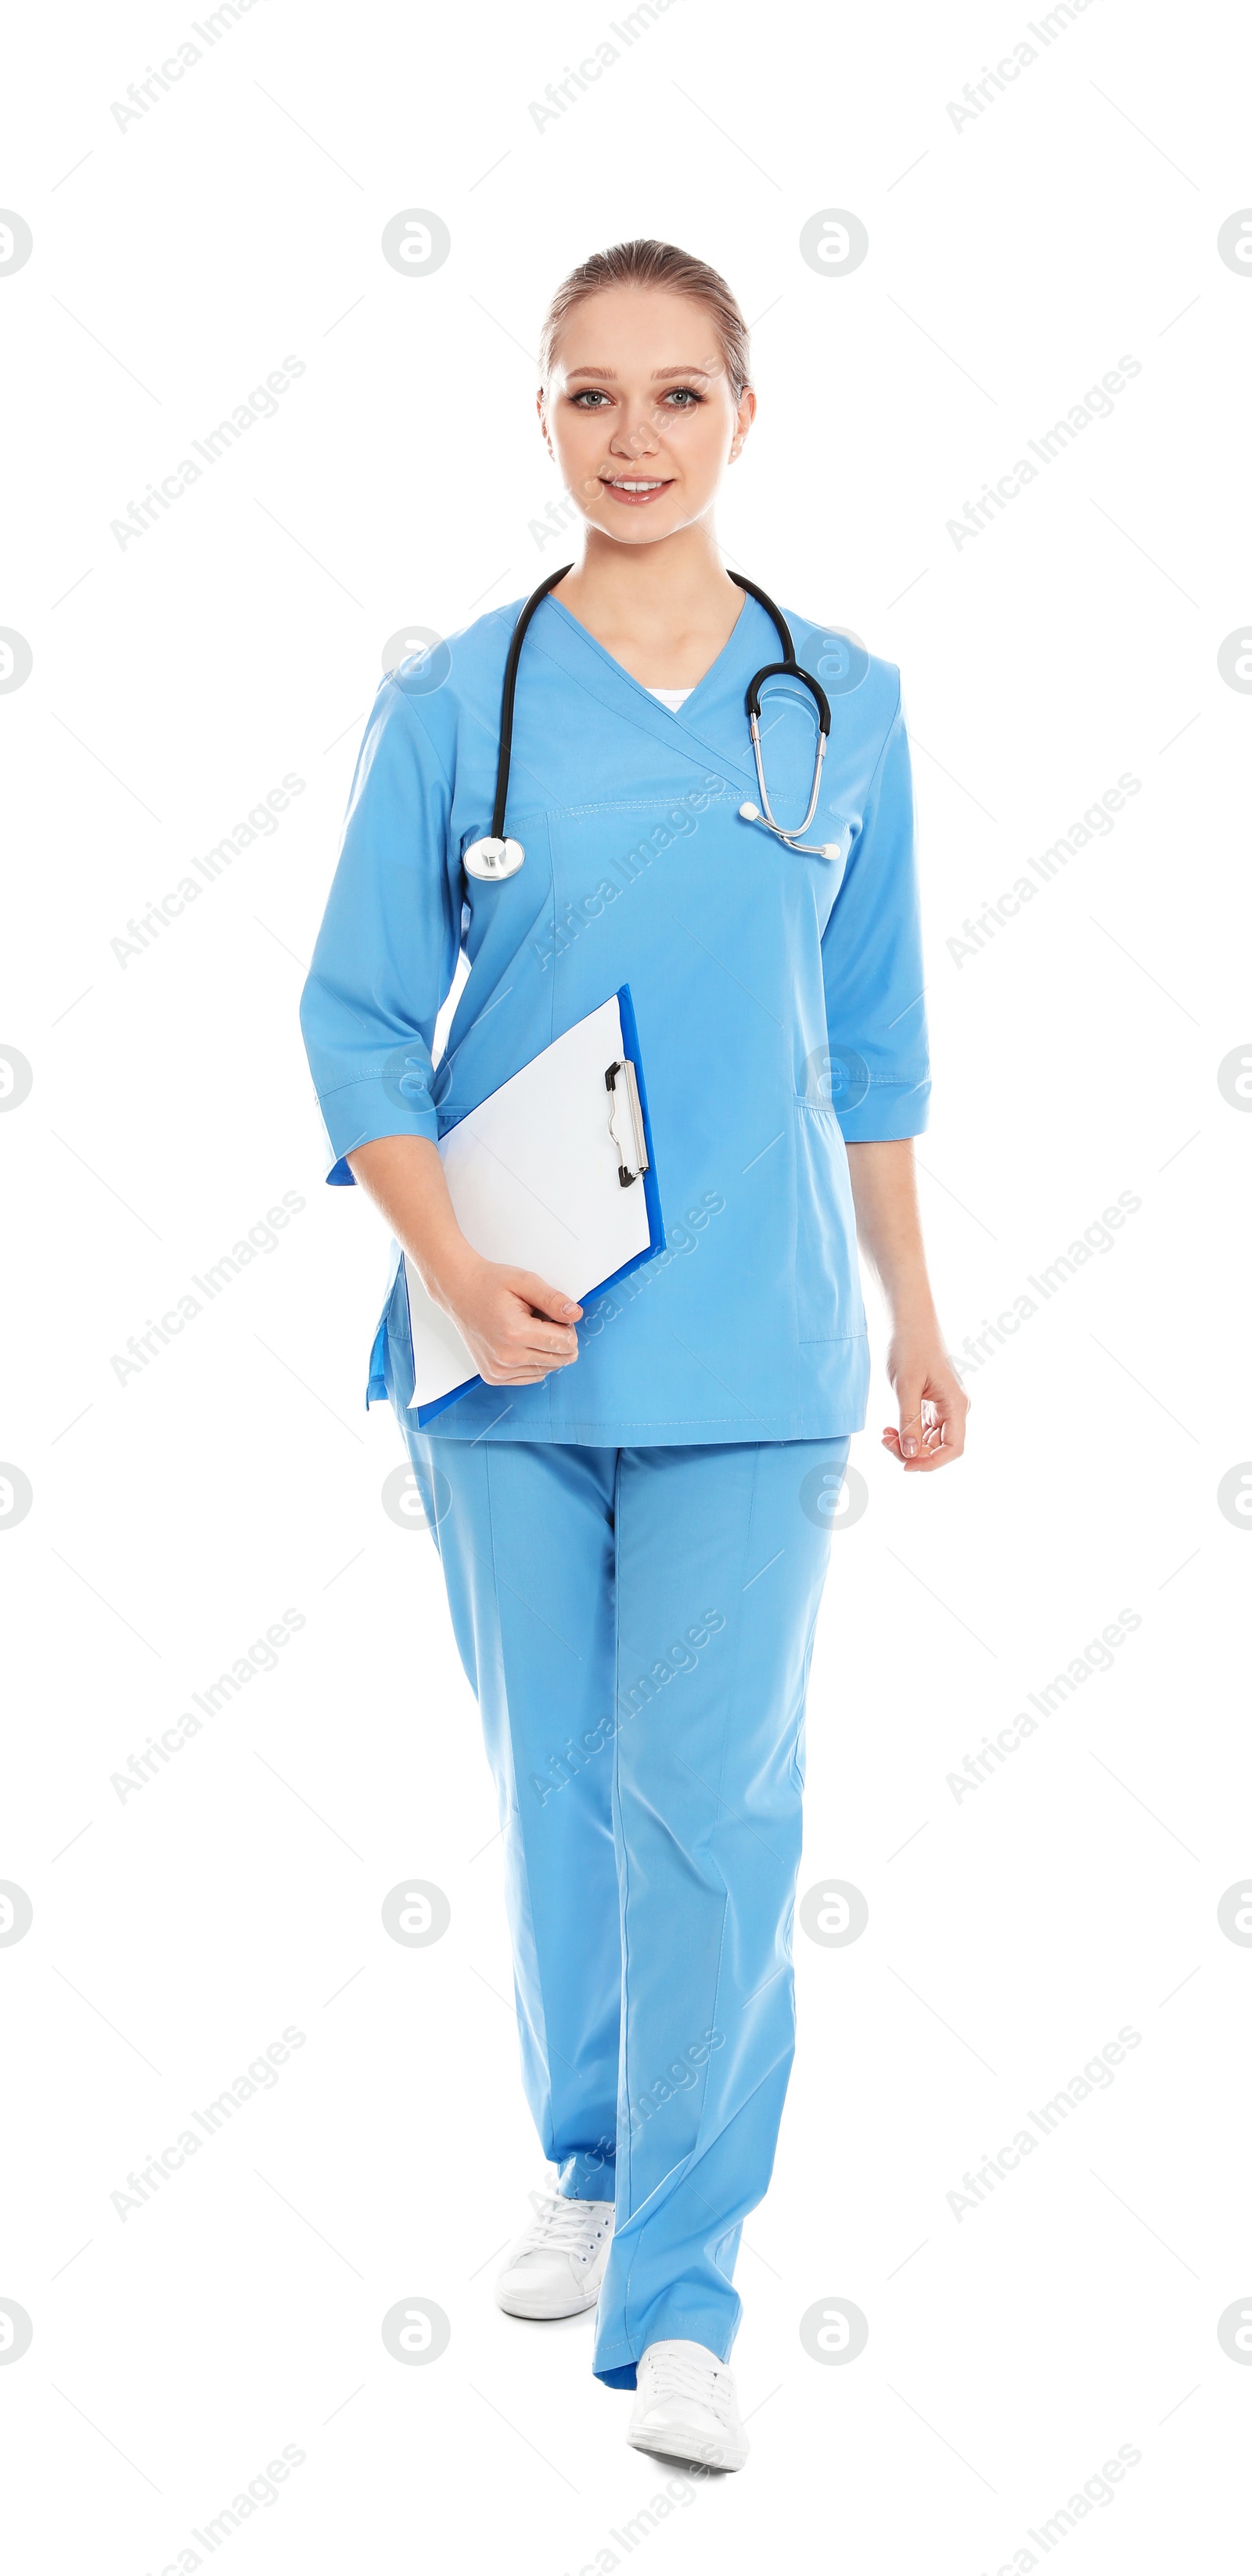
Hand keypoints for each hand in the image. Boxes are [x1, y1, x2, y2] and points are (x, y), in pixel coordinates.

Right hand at [436, 1255, 582, 1385]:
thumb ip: (553, 1299)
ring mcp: (498, 1370)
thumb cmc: (490, 1284)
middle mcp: (506, 1357)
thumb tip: (575, 1315)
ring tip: (527, 1329)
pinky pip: (531, 1377)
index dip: (567, 1327)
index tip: (555, 1315)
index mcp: (515, 1333)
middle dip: (559, 1340)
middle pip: (559, 1359)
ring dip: (545, 1351)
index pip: (565, 1344)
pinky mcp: (494, 1377)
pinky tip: (521, 1343)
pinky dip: (533, 1362)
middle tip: (541, 1320)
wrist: (458, 1292)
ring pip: (546, 1370)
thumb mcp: (525, 1281)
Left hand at [880, 1326, 968, 1472]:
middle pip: (939, 1447)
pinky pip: (922, 1428)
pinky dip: (906, 1432)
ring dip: (907, 1443)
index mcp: (956, 1404)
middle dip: (913, 1452)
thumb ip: (909, 1421)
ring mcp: (944, 1406)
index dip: (932, 1463)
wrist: (908, 1321)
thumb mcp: (906, 1387)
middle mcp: (954, 1408)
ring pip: (929, 1440)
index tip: (906, 1465)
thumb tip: (911, 1454)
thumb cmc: (910, 1347)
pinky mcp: (932, 1403)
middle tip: (886, 1442)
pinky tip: (889, 1429)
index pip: (953, 1448)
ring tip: (884, 1434)